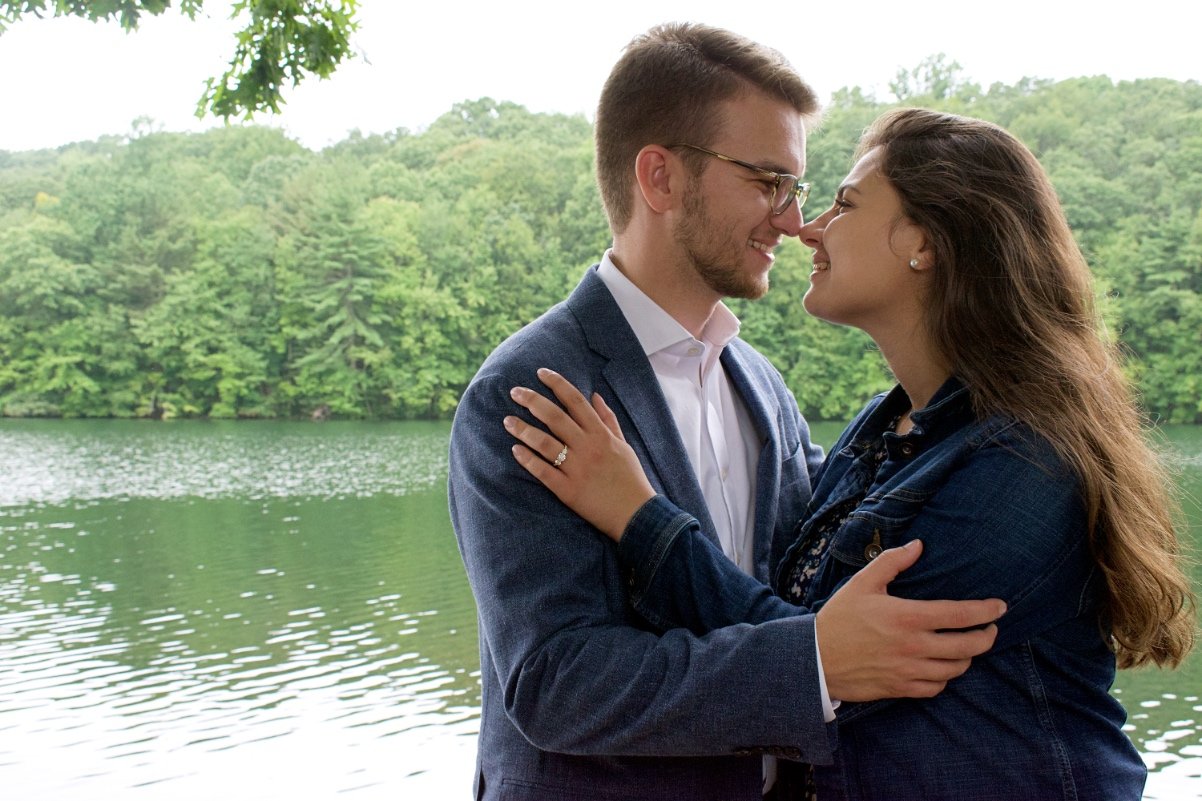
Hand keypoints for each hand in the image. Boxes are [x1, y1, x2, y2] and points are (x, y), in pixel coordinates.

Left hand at [505, 368, 655, 540]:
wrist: (637, 514)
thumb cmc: (631, 479)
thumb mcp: (623, 445)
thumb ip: (609, 419)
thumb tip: (596, 395)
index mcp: (601, 435)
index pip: (576, 401)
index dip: (557, 384)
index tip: (541, 373)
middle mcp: (588, 447)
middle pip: (555, 417)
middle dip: (532, 400)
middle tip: (514, 391)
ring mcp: (577, 469)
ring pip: (544, 442)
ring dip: (523, 429)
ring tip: (507, 421)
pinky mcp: (568, 490)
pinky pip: (543, 471)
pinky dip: (528, 460)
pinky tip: (515, 450)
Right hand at [816, 540, 1005, 700]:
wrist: (815, 659)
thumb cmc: (839, 618)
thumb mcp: (862, 583)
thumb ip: (892, 562)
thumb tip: (919, 545)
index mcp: (907, 617)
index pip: (960, 614)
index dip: (986, 611)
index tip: (1000, 607)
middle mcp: (914, 646)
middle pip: (968, 646)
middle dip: (987, 637)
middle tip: (990, 628)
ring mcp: (909, 670)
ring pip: (955, 669)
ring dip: (967, 657)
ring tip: (967, 646)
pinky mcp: (901, 688)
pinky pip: (936, 687)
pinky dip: (945, 677)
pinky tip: (942, 666)